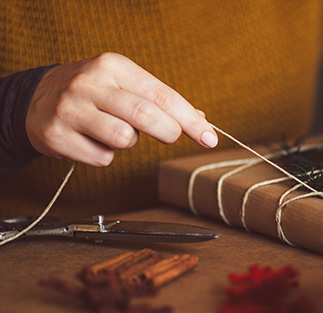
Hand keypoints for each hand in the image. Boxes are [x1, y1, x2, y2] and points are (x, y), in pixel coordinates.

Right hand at [25, 52, 217, 166]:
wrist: (34, 98)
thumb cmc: (93, 93)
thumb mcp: (125, 84)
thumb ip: (162, 102)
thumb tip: (201, 121)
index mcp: (114, 66)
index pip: (162, 95)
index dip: (190, 120)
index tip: (210, 138)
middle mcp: (90, 83)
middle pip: (146, 116)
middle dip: (168, 132)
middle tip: (170, 135)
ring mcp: (70, 109)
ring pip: (124, 140)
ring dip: (129, 143)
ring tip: (115, 132)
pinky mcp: (56, 135)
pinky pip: (102, 158)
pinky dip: (104, 156)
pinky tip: (91, 141)